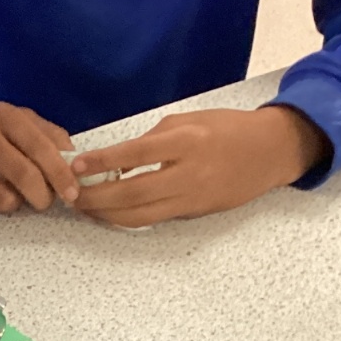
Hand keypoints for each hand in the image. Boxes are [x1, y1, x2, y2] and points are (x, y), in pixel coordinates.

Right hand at [0, 102, 80, 219]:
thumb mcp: (11, 119)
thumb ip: (45, 133)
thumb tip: (74, 159)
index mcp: (2, 116)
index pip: (40, 147)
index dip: (61, 174)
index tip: (73, 194)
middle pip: (23, 176)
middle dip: (42, 196)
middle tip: (44, 202)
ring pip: (1, 199)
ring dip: (12, 204)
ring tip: (7, 193)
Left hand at [70, 106, 329, 227]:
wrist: (269, 152)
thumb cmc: (227, 129)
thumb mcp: (189, 120)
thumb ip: (153, 139)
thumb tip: (118, 160)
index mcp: (186, 141)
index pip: (136, 153)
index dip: (103, 162)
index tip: (77, 166)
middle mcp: (188, 173)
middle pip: (133, 193)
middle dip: (96, 198)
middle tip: (71, 196)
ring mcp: (192, 198)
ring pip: (140, 215)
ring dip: (107, 215)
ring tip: (84, 208)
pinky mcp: (194, 214)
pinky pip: (153, 220)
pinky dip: (127, 218)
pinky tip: (110, 213)